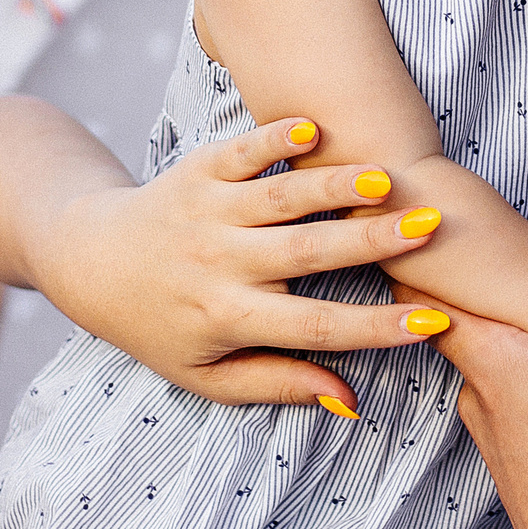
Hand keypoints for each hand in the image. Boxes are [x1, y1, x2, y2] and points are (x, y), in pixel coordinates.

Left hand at [34, 118, 449, 411]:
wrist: (93, 263)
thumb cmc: (161, 326)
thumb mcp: (208, 375)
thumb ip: (278, 384)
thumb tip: (350, 401)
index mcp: (227, 317)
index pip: (315, 327)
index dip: (376, 328)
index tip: (434, 322)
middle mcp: (218, 263)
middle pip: (307, 253)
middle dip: (372, 242)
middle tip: (431, 228)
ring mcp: (207, 211)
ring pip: (281, 196)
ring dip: (335, 185)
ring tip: (388, 177)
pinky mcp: (197, 170)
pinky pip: (241, 150)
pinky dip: (274, 136)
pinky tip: (314, 127)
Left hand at [429, 219, 527, 528]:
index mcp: (494, 362)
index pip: (425, 291)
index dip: (410, 250)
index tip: (384, 213)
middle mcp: (479, 397)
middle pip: (462, 323)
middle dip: (463, 284)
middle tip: (446, 232)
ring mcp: (494, 436)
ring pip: (494, 365)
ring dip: (507, 334)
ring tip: (517, 293)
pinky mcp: (518, 466)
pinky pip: (515, 401)